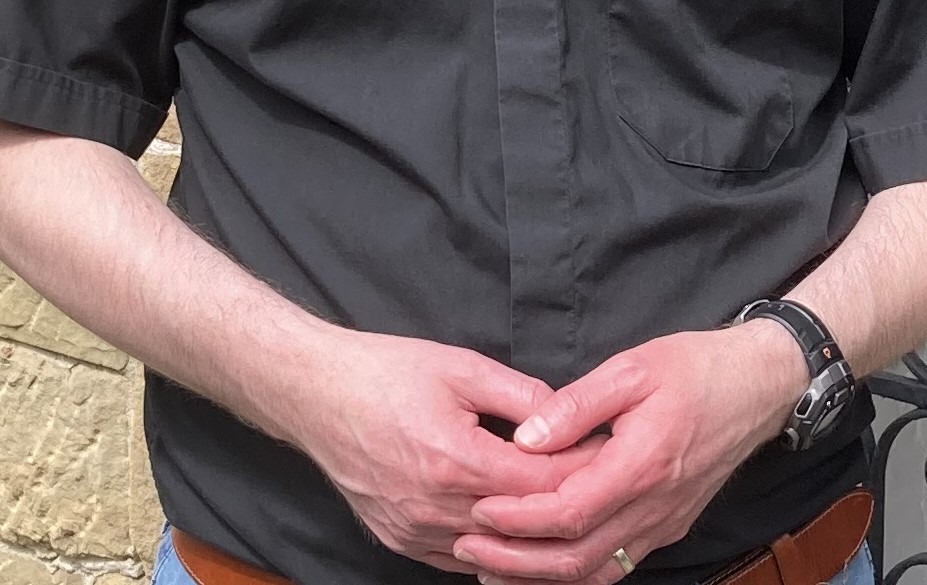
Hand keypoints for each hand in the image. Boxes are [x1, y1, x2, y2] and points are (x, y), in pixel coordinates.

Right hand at [279, 330, 605, 571]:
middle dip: (565, 506)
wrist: (317, 393)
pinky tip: (517, 532)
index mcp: (457, 461)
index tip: (610, 457)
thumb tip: (564, 416)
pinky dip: (492, 550)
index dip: (581, 472)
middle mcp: (437, 509)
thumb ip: (519, 393)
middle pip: (523, 526)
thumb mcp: (460, 366)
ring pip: (493, 554)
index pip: (541, 486)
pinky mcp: (401, 540)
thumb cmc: (386, 372)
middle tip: (602, 486)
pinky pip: (458, 559)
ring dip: (532, 536)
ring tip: (567, 510)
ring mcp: (416, 532)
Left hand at [452, 325, 807, 584]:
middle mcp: (654, 507)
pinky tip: (545, 563)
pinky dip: (576, 572)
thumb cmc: (694, 368)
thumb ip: (576, 404)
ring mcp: (664, 523)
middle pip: (577, 558)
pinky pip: (617, 564)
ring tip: (493, 565)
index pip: (569, 512)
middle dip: (517, 558)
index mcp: (642, 465)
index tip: (479, 509)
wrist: (758, 387)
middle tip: (469, 545)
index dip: (520, 518)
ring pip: (596, 572)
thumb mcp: (632, 368)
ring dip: (541, 575)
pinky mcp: (669, 526)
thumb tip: (525, 437)